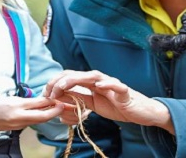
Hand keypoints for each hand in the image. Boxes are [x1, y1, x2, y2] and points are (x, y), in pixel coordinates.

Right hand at [0, 96, 64, 130]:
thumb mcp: (13, 99)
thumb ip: (30, 101)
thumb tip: (46, 100)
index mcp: (18, 108)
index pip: (40, 108)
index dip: (53, 105)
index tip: (61, 100)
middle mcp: (19, 119)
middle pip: (42, 117)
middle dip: (54, 112)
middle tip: (62, 105)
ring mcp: (18, 125)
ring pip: (37, 120)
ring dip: (47, 114)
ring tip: (55, 106)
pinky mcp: (17, 128)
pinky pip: (31, 122)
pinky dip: (38, 117)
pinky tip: (42, 112)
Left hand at [44, 70, 173, 132]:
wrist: (140, 112)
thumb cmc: (117, 107)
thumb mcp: (92, 105)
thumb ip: (78, 100)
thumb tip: (59, 99)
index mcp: (91, 84)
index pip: (70, 77)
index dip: (56, 83)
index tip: (45, 93)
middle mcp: (100, 80)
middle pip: (77, 74)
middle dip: (60, 81)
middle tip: (49, 92)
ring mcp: (112, 84)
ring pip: (93, 76)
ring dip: (76, 80)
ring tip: (64, 86)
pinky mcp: (124, 92)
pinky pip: (116, 85)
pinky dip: (108, 83)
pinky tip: (99, 85)